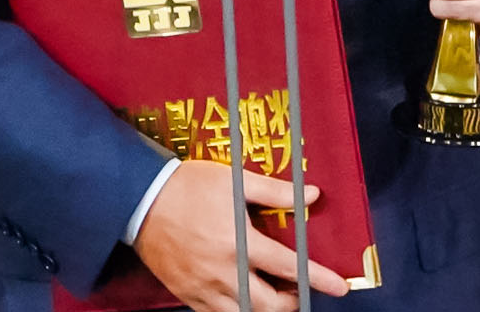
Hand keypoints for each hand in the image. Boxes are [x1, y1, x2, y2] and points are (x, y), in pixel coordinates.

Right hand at [132, 160, 348, 311]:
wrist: (140, 199)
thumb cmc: (189, 186)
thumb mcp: (234, 180)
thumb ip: (275, 191)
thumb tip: (311, 196)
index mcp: (239, 243)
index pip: (290, 268)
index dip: (318, 279)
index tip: (339, 287)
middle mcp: (225, 272)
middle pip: (269, 305)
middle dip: (291, 302)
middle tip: (298, 290)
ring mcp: (204, 288)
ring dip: (265, 310)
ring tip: (273, 297)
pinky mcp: (187, 294)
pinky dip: (236, 311)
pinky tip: (241, 298)